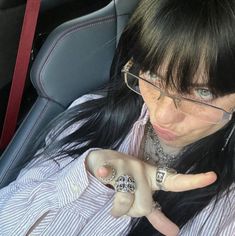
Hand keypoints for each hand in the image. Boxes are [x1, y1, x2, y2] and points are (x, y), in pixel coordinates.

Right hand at [86, 149, 216, 235]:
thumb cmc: (125, 179)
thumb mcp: (142, 195)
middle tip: (125, 206)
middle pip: (144, 206)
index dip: (193, 181)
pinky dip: (106, 174)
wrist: (101, 160)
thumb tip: (174, 233)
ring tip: (114, 202)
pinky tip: (103, 172)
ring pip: (125, 201)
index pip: (175, 181)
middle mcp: (142, 169)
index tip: (212, 177)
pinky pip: (109, 174)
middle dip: (132, 212)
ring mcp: (126, 166)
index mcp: (153, 177)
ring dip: (117, 209)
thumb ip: (156, 214)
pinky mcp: (110, 163)